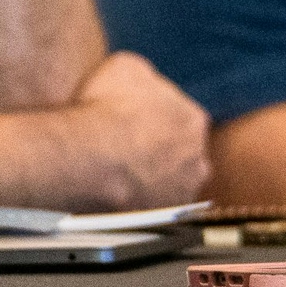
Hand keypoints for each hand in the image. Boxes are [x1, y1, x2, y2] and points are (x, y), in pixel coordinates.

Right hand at [52, 52, 207, 210]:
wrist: (88, 160)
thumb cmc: (106, 110)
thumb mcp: (127, 66)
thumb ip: (147, 76)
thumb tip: (144, 82)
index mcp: (193, 119)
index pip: (179, 115)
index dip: (154, 116)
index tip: (132, 118)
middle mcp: (198, 159)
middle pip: (179, 152)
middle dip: (158, 149)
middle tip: (127, 146)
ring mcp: (181, 193)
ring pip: (168, 183)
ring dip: (151, 178)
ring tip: (119, 173)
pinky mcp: (161, 220)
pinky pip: (151, 207)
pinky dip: (138, 202)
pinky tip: (116, 193)